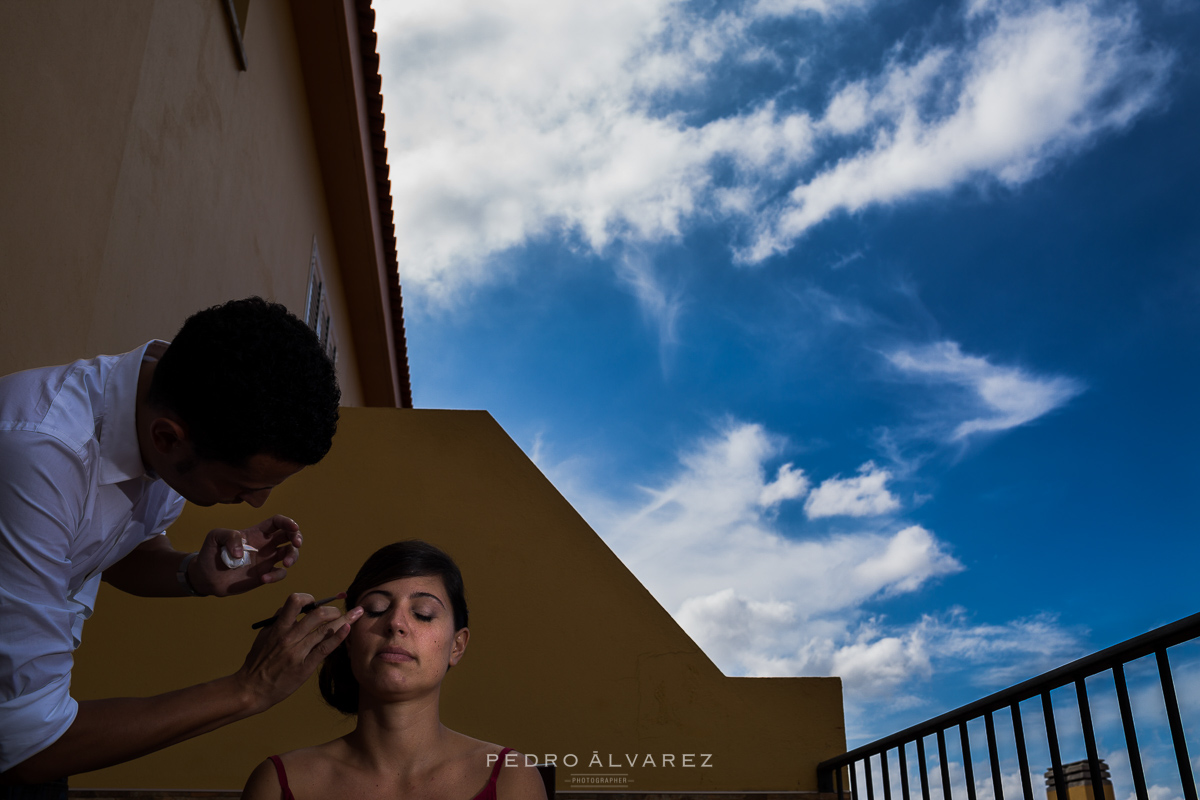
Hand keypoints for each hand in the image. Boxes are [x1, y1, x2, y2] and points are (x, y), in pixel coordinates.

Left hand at [189, 515, 301, 596]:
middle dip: (297, 537)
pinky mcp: (265, 575)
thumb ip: (229, 537)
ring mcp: (267, 560)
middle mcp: (265, 545)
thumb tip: (242, 552)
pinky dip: (276, 576)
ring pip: (290, 553)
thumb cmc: (211, 553)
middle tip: (296, 544)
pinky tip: (263, 579)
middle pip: (289, 536)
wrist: (206, 577)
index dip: (287, 522)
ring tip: (286, 563)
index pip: (277, 522)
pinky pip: (279, 574)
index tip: (293, 528)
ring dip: (293, 556)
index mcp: (256, 532)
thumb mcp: (215, 537)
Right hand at [233, 593, 363, 712]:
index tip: (314, 602)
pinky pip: (325, 649)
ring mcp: (298, 652)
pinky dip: (338, 636)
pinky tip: (348, 628)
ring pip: (325, 629)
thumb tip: (291, 608)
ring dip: (344, 618)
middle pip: (317, 614)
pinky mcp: (305, 666)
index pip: (295, 602)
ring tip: (356, 613)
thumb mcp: (263, 637)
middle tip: (339, 611)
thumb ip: (277, 621)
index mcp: (278, 628)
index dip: (308, 598)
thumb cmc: (257, 663)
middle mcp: (289, 637)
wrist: (252, 689)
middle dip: (333, 609)